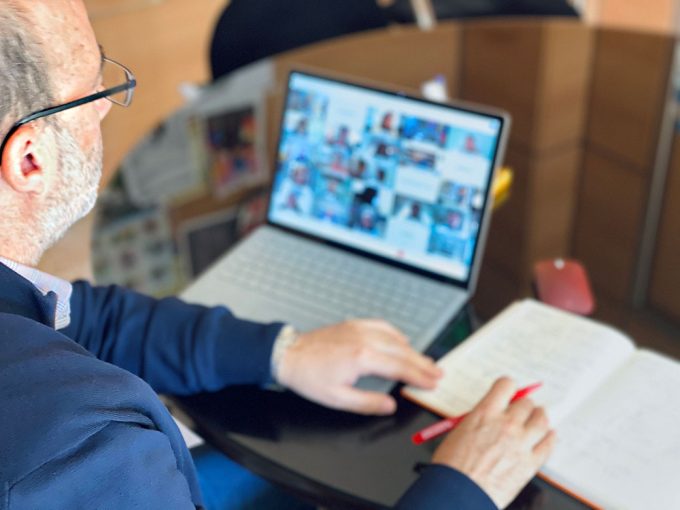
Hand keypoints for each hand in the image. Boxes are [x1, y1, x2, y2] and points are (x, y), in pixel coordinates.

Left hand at [276, 319, 441, 414]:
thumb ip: (367, 403)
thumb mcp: (338, 399)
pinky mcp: (353, 324)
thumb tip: (390, 405)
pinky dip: (396, 334)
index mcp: (362, 358)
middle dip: (422, 363)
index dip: (419, 377)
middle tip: (438, 373)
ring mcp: (359, 329)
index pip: (399, 368)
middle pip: (402, 352)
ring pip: (395, 338)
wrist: (289, 354)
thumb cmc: (310, 377)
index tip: (432, 383)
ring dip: (412, 350)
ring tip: (426, 361)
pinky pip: (382, 326)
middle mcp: (364, 339)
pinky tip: (402, 340)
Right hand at [431, 377, 555, 508]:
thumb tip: (489, 417)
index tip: (509, 391)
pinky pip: (548, 445)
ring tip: (540, 417)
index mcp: (486, 413)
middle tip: (523, 408)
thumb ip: (478, 421)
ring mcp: (521, 444)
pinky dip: (550, 438)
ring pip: (542, 420)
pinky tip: (550, 435)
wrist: (459, 492)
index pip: (506, 386)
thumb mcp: (459, 432)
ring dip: (540, 416)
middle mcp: (506, 424)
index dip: (508, 387)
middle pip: (526, 403)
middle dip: (524, 405)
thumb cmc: (452, 466)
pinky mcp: (530, 463)